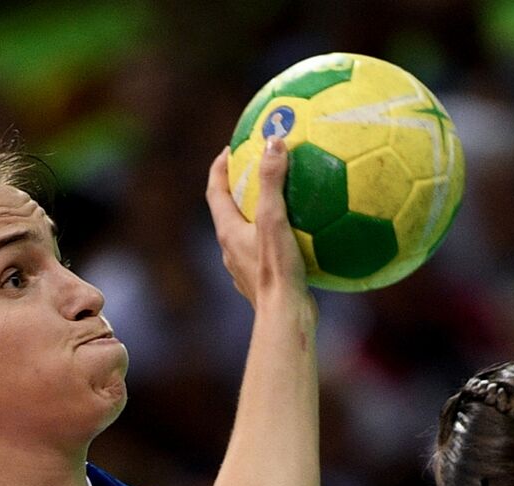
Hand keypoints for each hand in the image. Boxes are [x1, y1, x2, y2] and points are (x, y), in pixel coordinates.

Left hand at [206, 142, 308, 305]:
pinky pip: (265, 252)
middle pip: (228, 211)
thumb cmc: (277, 269)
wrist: (285, 316)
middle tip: (254, 169)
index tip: (229, 150)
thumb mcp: (275, 219)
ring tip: (279, 200)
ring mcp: (245, 267)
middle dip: (238, 188)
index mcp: (228, 232)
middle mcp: (231, 250)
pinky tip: (299, 237)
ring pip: (246, 233)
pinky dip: (275, 238)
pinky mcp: (262, 281)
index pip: (214, 192)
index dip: (219, 168)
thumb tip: (274, 141)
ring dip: (256, 215)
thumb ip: (273, 181)